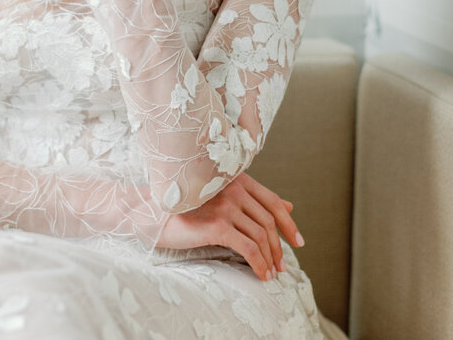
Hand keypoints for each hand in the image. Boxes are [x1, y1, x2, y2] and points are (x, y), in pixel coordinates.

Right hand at [155, 173, 303, 281]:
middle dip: (280, 246)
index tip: (298, 242)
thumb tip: (288, 206)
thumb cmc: (188, 207)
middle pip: (269, 220)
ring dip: (270, 258)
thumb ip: (254, 200)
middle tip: (283, 265)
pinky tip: (261, 274)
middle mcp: (233, 188)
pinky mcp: (217, 225)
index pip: (272, 201)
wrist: (154, 213)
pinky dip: (260, 264)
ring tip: (272, 273)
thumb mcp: (223, 199)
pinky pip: (248, 248)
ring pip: (261, 235)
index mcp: (236, 178)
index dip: (288, 223)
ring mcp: (225, 205)